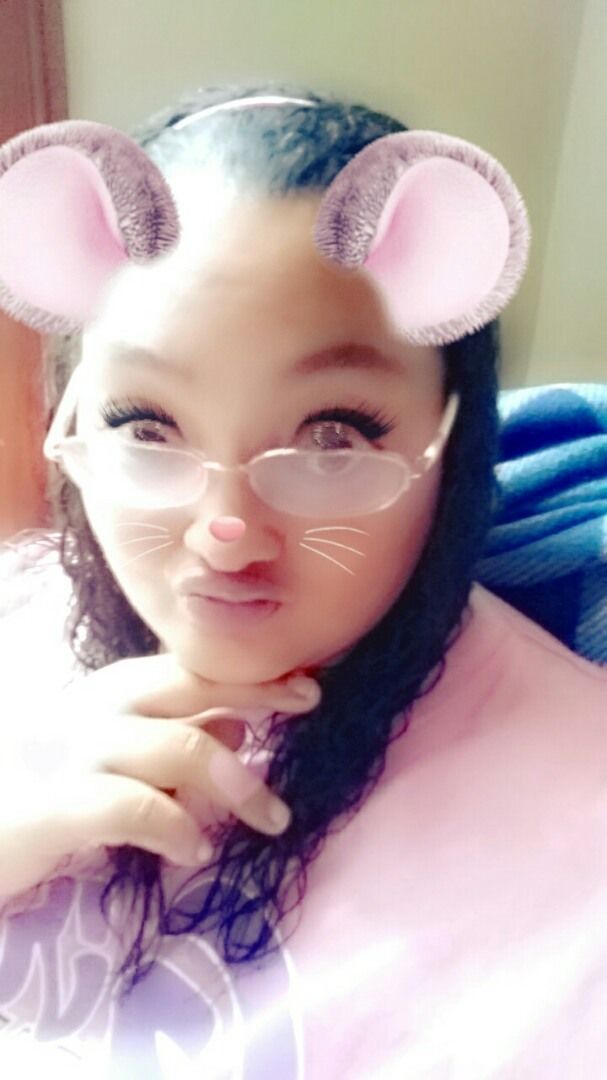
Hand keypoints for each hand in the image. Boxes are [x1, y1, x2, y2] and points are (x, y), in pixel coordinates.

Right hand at [0, 654, 321, 901]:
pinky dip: (177, 827)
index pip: (195, 670)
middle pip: (192, 685)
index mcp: (116, 693)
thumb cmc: (45, 785)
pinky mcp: (56, 807)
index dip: (255, 676)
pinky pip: (134, 808)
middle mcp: (100, 710)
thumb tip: (240, 729)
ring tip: (272, 819)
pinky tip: (195, 850)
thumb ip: (175, 738)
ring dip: (237, 783)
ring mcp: (78, 754)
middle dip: (258, 695)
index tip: (309, 688)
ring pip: (179, 748)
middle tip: (308, 706)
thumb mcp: (116, 754)